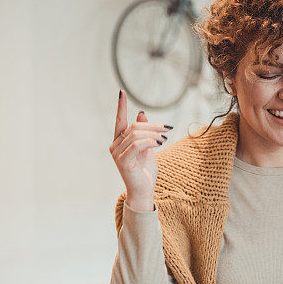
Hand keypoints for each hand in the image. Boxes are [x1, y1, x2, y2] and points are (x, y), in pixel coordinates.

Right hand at [109, 91, 171, 211]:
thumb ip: (144, 132)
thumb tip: (141, 113)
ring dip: (153, 134)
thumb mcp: (147, 147)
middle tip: (167, 128)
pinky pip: (136, 145)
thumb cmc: (145, 171)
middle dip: (152, 125)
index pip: (119, 120)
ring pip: (136, 134)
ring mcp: (117, 154)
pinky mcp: (122, 161)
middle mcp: (115, 146)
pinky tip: (159, 143)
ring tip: (165, 138)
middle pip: (133, 127)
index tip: (122, 92)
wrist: (144, 191)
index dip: (121, 106)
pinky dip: (150, 141)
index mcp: (119, 141)